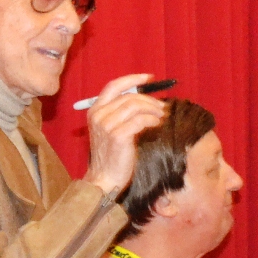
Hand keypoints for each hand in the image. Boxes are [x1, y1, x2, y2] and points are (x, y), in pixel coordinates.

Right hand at [80, 74, 169, 196]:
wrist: (104, 179)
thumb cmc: (111, 156)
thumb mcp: (109, 130)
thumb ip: (119, 113)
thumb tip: (143, 99)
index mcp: (95, 111)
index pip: (114, 86)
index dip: (133, 79)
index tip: (149, 78)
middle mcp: (99, 115)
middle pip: (129, 96)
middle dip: (150, 99)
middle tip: (162, 106)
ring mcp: (107, 125)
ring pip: (136, 106)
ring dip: (153, 109)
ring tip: (162, 116)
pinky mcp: (118, 136)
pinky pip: (140, 120)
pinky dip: (152, 120)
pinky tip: (157, 125)